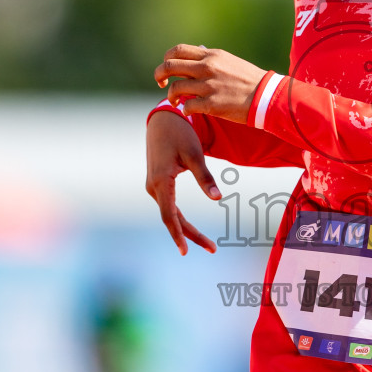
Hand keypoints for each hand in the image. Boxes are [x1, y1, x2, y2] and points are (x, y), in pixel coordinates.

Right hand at [145, 110, 219, 255]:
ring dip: (186, 229)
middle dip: (190, 235)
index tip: (185, 252)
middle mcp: (153, 186)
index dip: (179, 235)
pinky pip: (168, 206)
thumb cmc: (180, 134)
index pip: (170, 216)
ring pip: (170, 214)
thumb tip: (218, 198)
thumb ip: (205, 178)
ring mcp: (153, 185)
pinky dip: (179, 219)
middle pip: (171, 219)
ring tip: (207, 243)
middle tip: (212, 249)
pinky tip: (189, 228)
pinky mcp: (157, 183)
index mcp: (161, 181)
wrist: (164, 120)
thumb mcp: (195, 154)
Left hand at [154, 44, 267, 124]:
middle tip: (161, 83)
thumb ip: (211, 58)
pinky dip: (185, 110)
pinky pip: (187, 106)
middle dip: (160, 75)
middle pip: (169, 66)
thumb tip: (198, 51)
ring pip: (175, 88)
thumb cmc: (249, 80)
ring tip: (176, 102)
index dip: (166, 59)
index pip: (177, 50)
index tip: (168, 70)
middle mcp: (207, 68)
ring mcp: (209, 86)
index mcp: (211, 55)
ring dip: (171, 96)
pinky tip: (189, 111)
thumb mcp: (229, 61)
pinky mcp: (212, 104)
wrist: (267, 96)